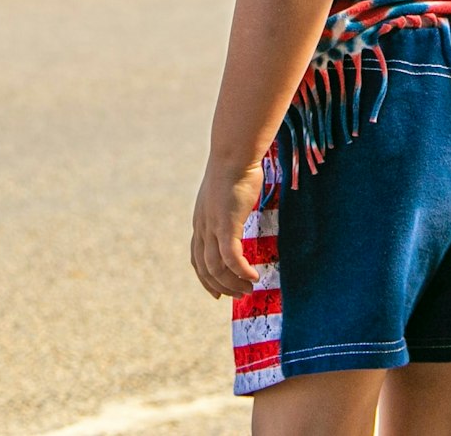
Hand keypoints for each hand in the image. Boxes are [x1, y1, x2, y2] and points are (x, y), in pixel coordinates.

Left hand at [190, 158, 264, 298]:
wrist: (233, 155)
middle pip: (205, 269)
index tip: (218, 293)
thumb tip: (241, 211)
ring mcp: (212, 227)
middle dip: (221, 286)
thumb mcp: (227, 194)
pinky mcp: (226, 225)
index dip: (206, 279)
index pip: (197, 258)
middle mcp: (202, 227)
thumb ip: (230, 208)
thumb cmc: (235, 169)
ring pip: (217, 268)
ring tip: (249, 288)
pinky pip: (232, 258)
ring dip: (233, 283)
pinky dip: (242, 272)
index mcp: (201, 221)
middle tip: (240, 295)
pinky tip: (254, 276)